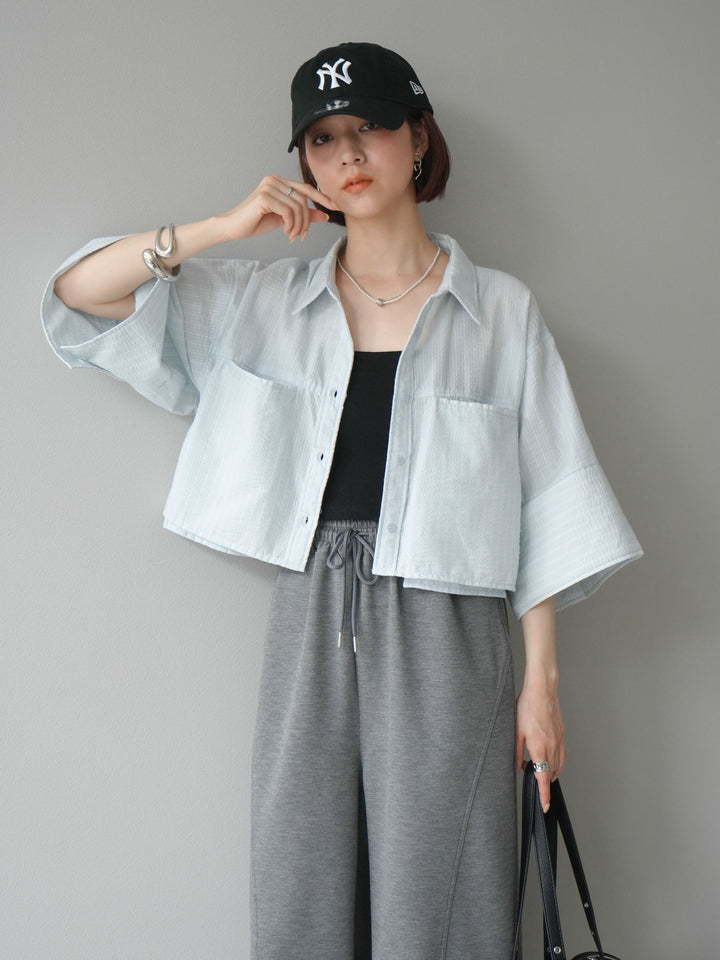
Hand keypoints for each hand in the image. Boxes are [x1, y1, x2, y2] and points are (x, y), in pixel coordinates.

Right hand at [217, 176, 338, 242]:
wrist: (233, 227)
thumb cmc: (256, 221)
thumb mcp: (285, 218)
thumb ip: (303, 215)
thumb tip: (324, 215)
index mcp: (279, 181)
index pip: (305, 188)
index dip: (322, 197)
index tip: (335, 206)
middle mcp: (274, 180)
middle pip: (303, 200)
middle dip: (306, 221)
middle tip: (302, 236)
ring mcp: (269, 187)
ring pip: (297, 207)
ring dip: (298, 226)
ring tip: (293, 236)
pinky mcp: (264, 197)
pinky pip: (288, 212)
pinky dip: (291, 225)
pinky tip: (286, 232)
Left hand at [516, 680, 565, 812]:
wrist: (542, 690)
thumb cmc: (527, 707)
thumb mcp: (516, 731)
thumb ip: (516, 751)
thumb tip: (517, 766)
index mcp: (539, 748)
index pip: (543, 778)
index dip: (544, 794)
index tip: (545, 806)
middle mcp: (552, 746)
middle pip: (551, 773)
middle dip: (545, 783)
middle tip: (536, 785)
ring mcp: (559, 740)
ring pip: (558, 765)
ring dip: (551, 773)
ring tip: (541, 774)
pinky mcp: (562, 733)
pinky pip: (562, 754)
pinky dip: (557, 762)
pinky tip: (550, 759)